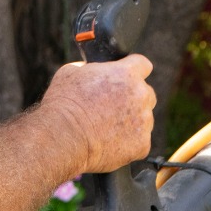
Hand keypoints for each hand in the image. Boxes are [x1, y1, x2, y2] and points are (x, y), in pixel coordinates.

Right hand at [40, 53, 155, 173]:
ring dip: (131, 122)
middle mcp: (141, 95)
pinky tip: (110, 143)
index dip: (133, 71)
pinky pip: (140, 141)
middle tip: (112, 108)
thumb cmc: (63, 104)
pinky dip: (128, 143)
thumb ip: (89, 68)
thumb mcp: (70, 73)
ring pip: (144, 119)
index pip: (143, 65)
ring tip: (106, 129)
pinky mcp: (142, 144)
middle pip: (146, 93)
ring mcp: (144, 121)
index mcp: (127, 73)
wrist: (64, 138)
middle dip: (133, 99)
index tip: (125, 79)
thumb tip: (91, 70)